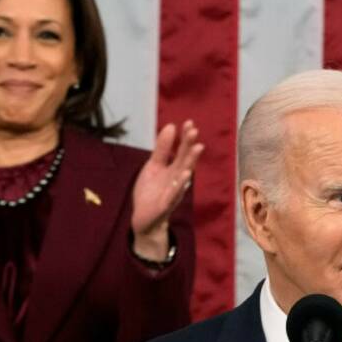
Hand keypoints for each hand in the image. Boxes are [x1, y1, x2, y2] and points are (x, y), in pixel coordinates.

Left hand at [130, 120, 202, 261]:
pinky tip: (185, 175)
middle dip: (189, 146)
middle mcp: (177, 179)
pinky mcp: (166, 204)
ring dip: (190, 162)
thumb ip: (162, 148)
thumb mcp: (154, 166)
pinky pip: (174, 193)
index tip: (189, 122)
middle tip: (194, 131)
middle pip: (185, 160)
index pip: (182, 150)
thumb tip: (171, 126)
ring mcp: (173, 191)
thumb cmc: (151, 190)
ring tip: (197, 148)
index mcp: (174, 168)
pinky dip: (180, 184)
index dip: (185, 137)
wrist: (144, 218)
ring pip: (183, 175)